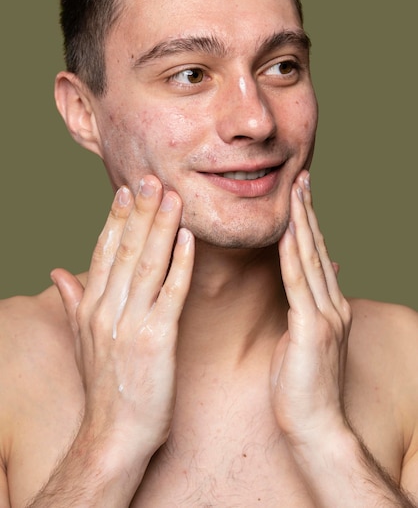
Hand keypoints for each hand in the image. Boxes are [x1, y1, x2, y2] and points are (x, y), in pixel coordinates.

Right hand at [51, 176, 193, 468]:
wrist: (114, 434)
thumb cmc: (104, 387)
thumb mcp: (81, 341)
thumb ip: (71, 301)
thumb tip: (56, 271)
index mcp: (91, 307)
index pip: (104, 251)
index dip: (117, 218)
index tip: (127, 190)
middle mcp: (107, 309)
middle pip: (126, 249)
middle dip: (140, 211)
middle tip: (152, 178)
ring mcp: (131, 323)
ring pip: (148, 263)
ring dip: (161, 227)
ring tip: (172, 197)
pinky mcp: (157, 339)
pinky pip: (171, 293)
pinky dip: (180, 264)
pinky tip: (188, 239)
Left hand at [271, 171, 351, 448]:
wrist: (316, 426)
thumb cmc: (303, 387)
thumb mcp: (308, 341)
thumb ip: (310, 310)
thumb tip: (310, 290)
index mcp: (330, 308)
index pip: (318, 256)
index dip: (309, 224)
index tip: (301, 196)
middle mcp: (333, 306)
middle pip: (317, 249)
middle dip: (308, 212)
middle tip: (301, 179)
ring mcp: (325, 318)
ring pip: (310, 260)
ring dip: (302, 224)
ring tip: (296, 193)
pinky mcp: (310, 331)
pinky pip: (298, 286)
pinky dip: (292, 257)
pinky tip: (287, 233)